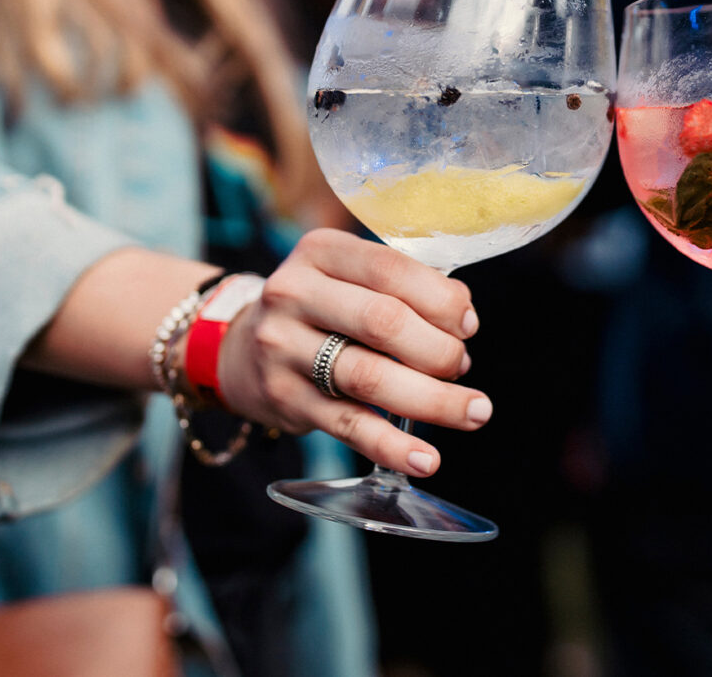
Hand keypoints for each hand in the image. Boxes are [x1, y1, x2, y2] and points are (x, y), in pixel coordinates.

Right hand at [216, 228, 485, 476]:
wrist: (239, 350)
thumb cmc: (319, 310)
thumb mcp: (348, 278)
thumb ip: (404, 287)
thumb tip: (463, 319)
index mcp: (320, 251)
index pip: (391, 270)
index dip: (441, 300)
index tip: (468, 325)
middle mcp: (294, 294)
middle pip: (384, 323)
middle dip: (440, 351)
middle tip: (462, 366)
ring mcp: (283, 348)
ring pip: (370, 377)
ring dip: (433, 400)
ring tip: (473, 412)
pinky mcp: (284, 400)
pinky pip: (348, 426)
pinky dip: (392, 446)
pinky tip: (425, 459)